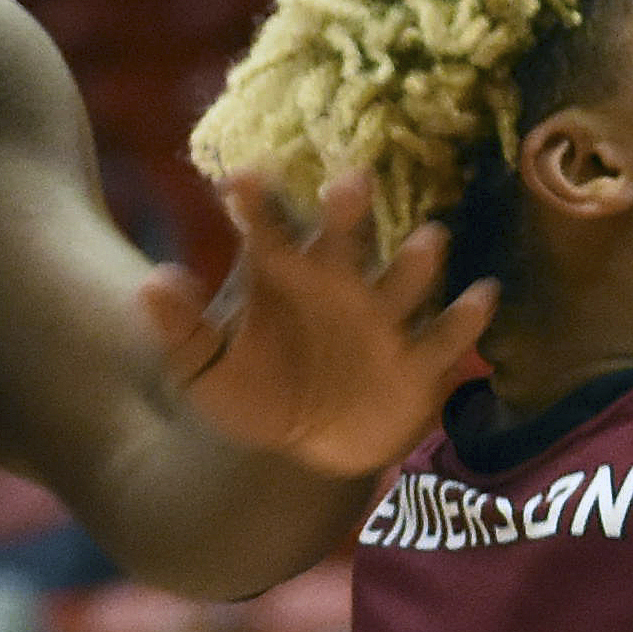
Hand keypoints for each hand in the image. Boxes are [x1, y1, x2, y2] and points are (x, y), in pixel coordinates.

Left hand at [147, 172, 496, 481]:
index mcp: (282, 277)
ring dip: (416, 262)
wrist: (306, 452)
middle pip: (344, 238)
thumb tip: (150, 285)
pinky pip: (446, 338)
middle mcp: (337, 284)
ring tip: (428, 241)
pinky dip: (465, 320)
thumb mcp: (204, 373)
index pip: (265, 231)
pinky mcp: (419, 363)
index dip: (255, 204)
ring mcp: (383, 320)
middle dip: (348, 211)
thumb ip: (180, 333)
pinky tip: (481, 297)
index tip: (239, 179)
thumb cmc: (256, 394)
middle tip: (350, 182)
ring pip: (404, 280)